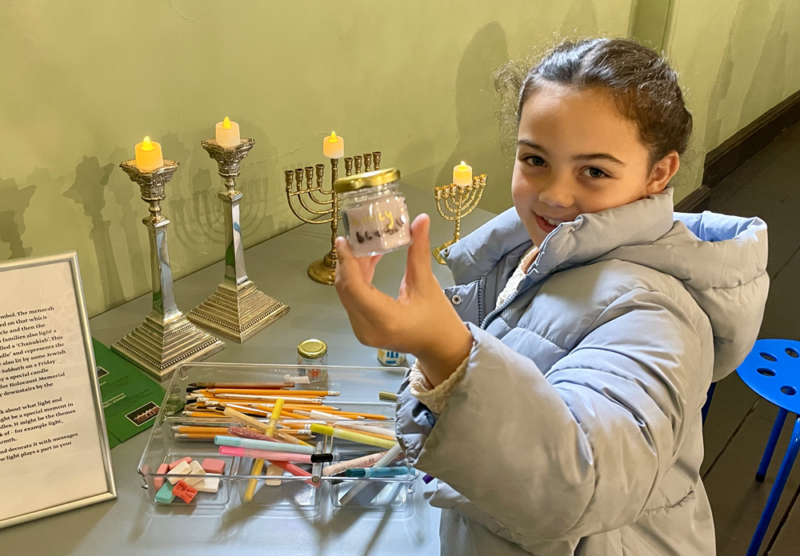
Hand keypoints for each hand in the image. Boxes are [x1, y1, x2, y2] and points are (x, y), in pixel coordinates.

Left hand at [335, 214, 472, 386]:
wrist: (439, 347)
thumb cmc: (437, 319)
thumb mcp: (427, 284)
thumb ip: (419, 251)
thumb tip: (420, 219)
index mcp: (385, 319)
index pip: (354, 287)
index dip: (346, 261)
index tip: (344, 239)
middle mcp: (367, 328)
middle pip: (346, 289)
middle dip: (348, 261)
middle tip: (356, 236)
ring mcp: (362, 331)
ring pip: (347, 294)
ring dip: (353, 269)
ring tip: (365, 244)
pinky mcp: (362, 329)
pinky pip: (353, 300)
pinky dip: (357, 280)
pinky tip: (368, 260)